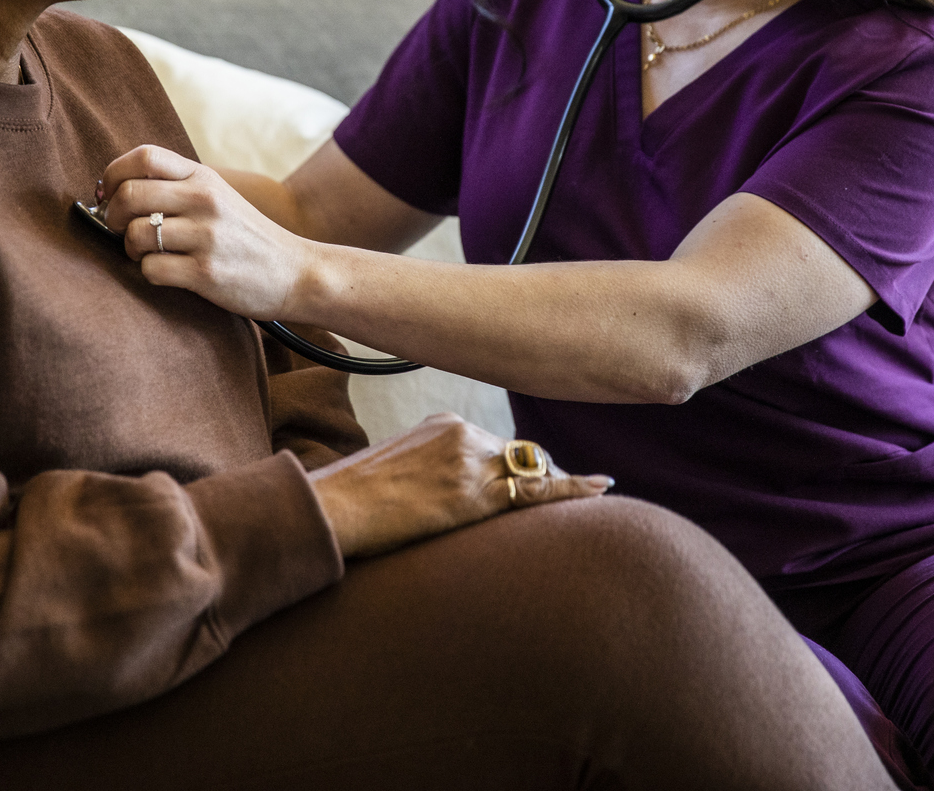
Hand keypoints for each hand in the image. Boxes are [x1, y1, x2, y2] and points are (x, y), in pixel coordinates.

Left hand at [101, 145, 312, 318]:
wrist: (295, 272)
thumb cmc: (246, 237)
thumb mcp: (218, 196)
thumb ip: (176, 187)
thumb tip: (115, 190)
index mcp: (204, 176)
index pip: (144, 156)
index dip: (113, 173)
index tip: (108, 193)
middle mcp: (205, 200)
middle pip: (129, 194)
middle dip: (112, 215)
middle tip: (121, 229)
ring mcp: (206, 236)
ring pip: (135, 235)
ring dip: (130, 249)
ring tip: (146, 254)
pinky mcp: (206, 272)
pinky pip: (151, 269)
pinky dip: (149, 273)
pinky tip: (167, 272)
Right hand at [307, 413, 613, 560]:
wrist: (332, 511)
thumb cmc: (350, 500)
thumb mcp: (393, 470)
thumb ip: (426, 470)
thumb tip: (434, 496)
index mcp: (443, 422)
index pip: (495, 443)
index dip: (518, 465)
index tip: (535, 473)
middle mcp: (462, 433)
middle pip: (520, 455)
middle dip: (541, 476)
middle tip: (572, 491)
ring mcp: (471, 463)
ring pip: (532, 471)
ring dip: (558, 487)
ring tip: (588, 496)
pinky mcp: (475, 496)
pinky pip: (537, 492)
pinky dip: (573, 489)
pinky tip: (601, 488)